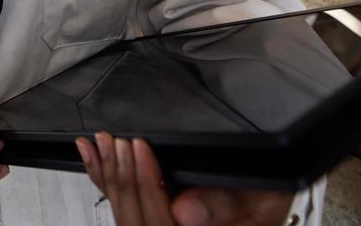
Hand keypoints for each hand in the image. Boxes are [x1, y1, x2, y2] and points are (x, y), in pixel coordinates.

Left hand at [76, 133, 293, 225]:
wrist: (268, 196)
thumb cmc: (268, 196)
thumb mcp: (264, 198)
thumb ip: (226, 204)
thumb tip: (185, 212)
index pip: (162, 224)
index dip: (146, 186)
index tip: (141, 148)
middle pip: (136, 222)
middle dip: (123, 178)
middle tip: (119, 142)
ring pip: (124, 218)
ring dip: (108, 178)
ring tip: (102, 145)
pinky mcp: (154, 219)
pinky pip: (123, 208)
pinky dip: (102, 180)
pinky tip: (91, 156)